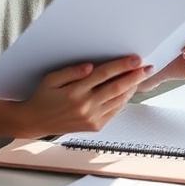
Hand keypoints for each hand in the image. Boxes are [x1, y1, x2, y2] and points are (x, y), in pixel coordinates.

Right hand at [17, 55, 152, 136]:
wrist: (37, 121)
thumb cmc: (43, 97)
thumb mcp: (51, 79)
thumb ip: (71, 72)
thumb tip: (90, 67)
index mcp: (75, 92)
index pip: (104, 74)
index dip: (121, 66)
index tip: (135, 59)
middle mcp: (86, 106)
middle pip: (116, 88)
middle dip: (135, 76)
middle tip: (148, 67)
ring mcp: (92, 118)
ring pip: (118, 100)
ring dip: (132, 88)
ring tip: (142, 77)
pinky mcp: (95, 126)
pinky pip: (114, 111)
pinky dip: (124, 100)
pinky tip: (129, 91)